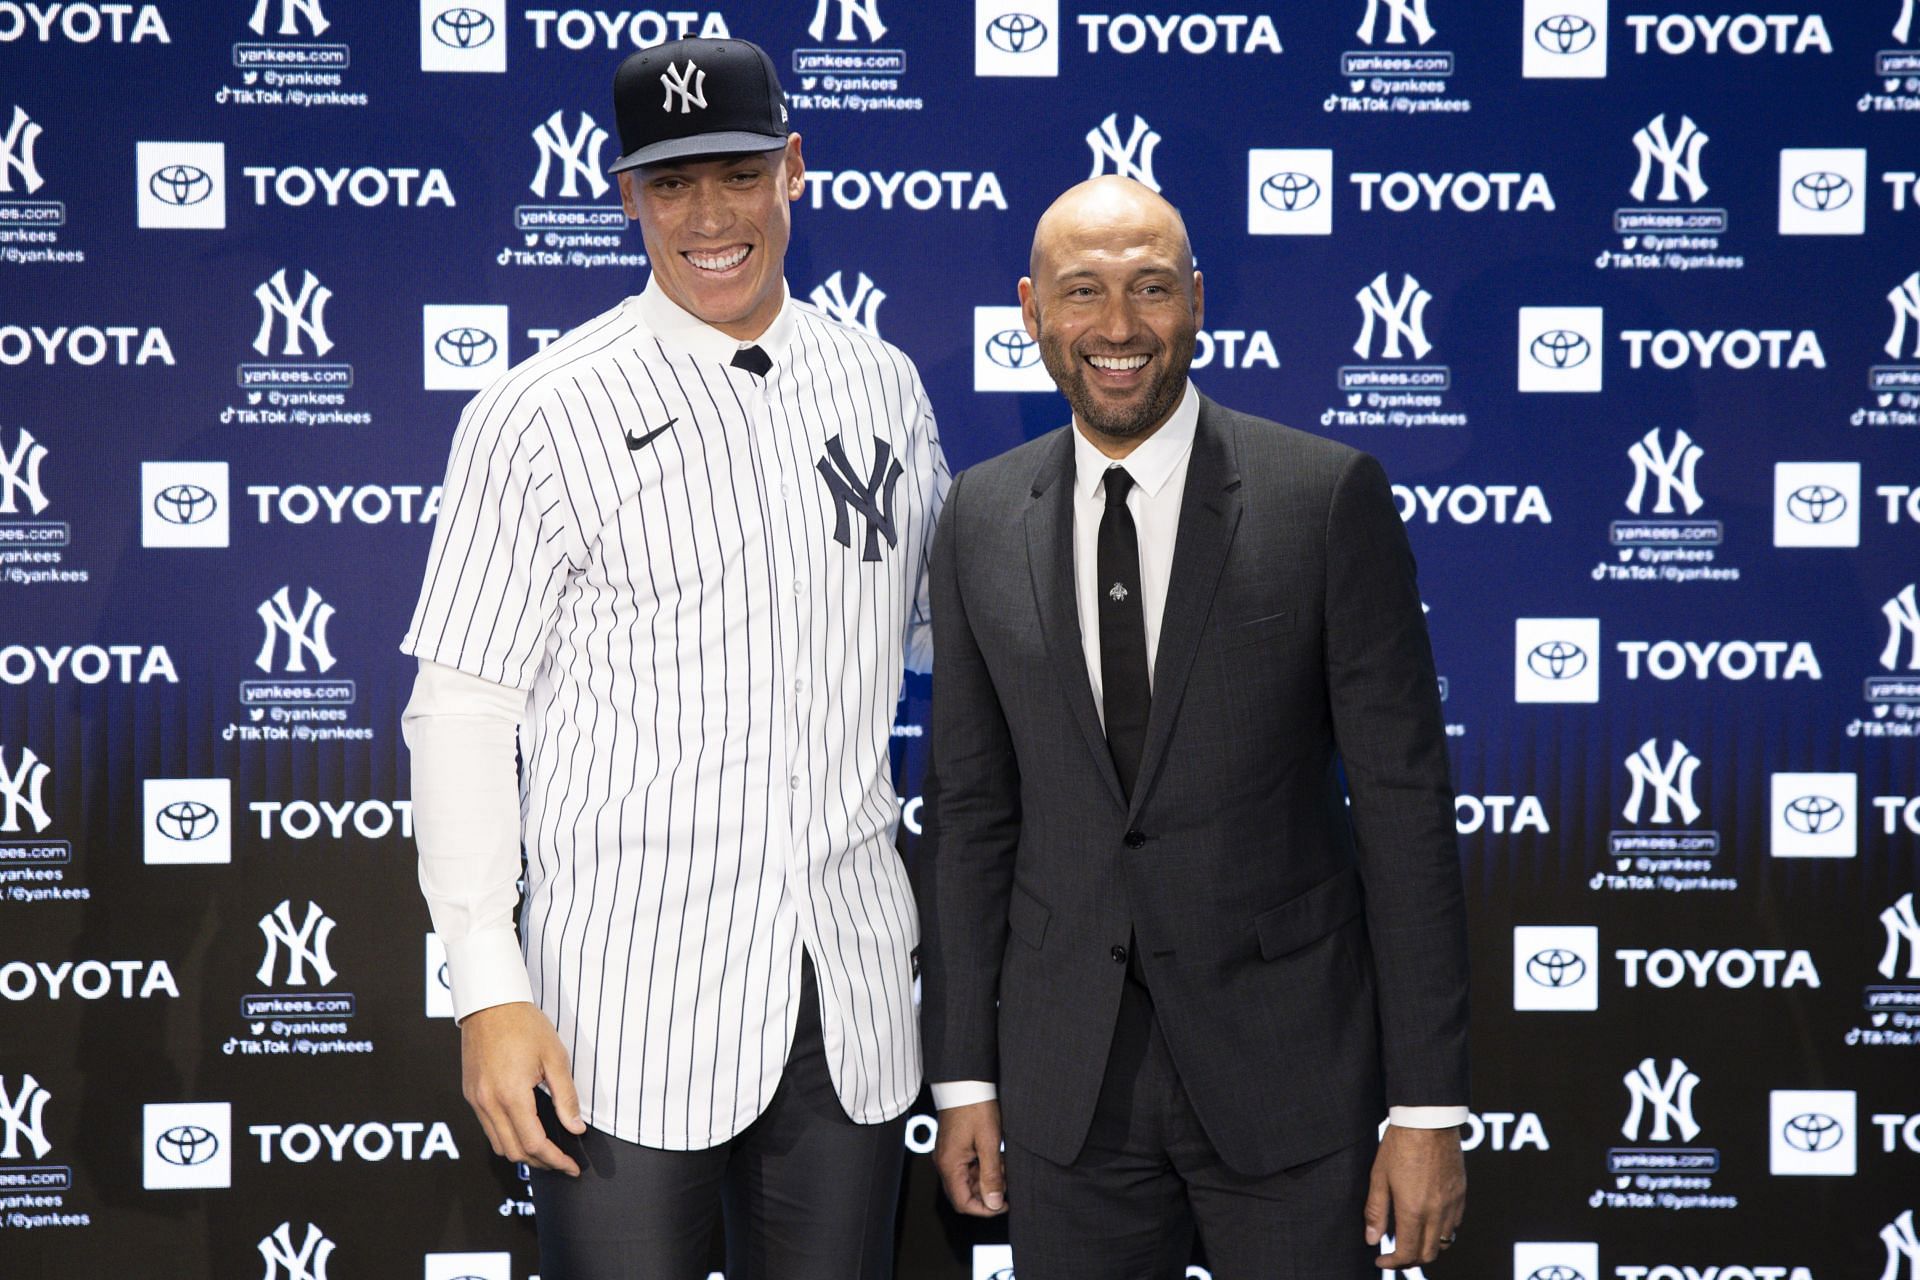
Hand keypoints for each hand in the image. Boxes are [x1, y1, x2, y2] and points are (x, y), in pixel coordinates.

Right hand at [459, 1001, 587, 1175]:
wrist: (490, 1003)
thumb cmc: (526, 1025)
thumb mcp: (555, 1058)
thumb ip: (566, 1097)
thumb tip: (576, 1128)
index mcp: (511, 1095)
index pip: (535, 1144)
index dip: (556, 1160)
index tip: (572, 1167)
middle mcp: (489, 1103)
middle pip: (514, 1152)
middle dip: (541, 1162)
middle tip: (562, 1162)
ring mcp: (476, 1100)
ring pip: (498, 1144)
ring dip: (522, 1153)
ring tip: (546, 1150)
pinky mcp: (471, 1094)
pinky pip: (488, 1128)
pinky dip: (507, 1137)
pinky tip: (525, 1130)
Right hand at [933, 1100, 1007, 1215]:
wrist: (965, 1082)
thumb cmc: (976, 1107)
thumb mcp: (989, 1143)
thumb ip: (991, 1176)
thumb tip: (994, 1204)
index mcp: (949, 1165)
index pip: (963, 1203)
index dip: (984, 1209)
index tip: (1003, 1203)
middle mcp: (944, 1162)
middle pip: (964, 1193)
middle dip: (987, 1191)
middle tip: (1005, 1179)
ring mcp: (948, 1154)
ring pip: (968, 1180)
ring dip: (987, 1177)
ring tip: (1002, 1163)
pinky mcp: (954, 1147)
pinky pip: (967, 1167)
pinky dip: (983, 1166)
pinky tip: (996, 1155)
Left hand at [1365, 1124, 1465, 1268]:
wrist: (1429, 1118)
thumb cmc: (1399, 1143)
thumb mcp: (1379, 1176)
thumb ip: (1376, 1211)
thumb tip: (1372, 1240)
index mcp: (1413, 1209)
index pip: (1407, 1253)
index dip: (1392, 1263)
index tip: (1380, 1260)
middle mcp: (1437, 1211)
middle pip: (1428, 1253)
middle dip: (1410, 1260)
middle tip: (1394, 1254)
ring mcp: (1452, 1203)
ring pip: (1445, 1242)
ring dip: (1428, 1247)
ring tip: (1411, 1238)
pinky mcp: (1461, 1193)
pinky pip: (1455, 1224)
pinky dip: (1442, 1231)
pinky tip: (1428, 1220)